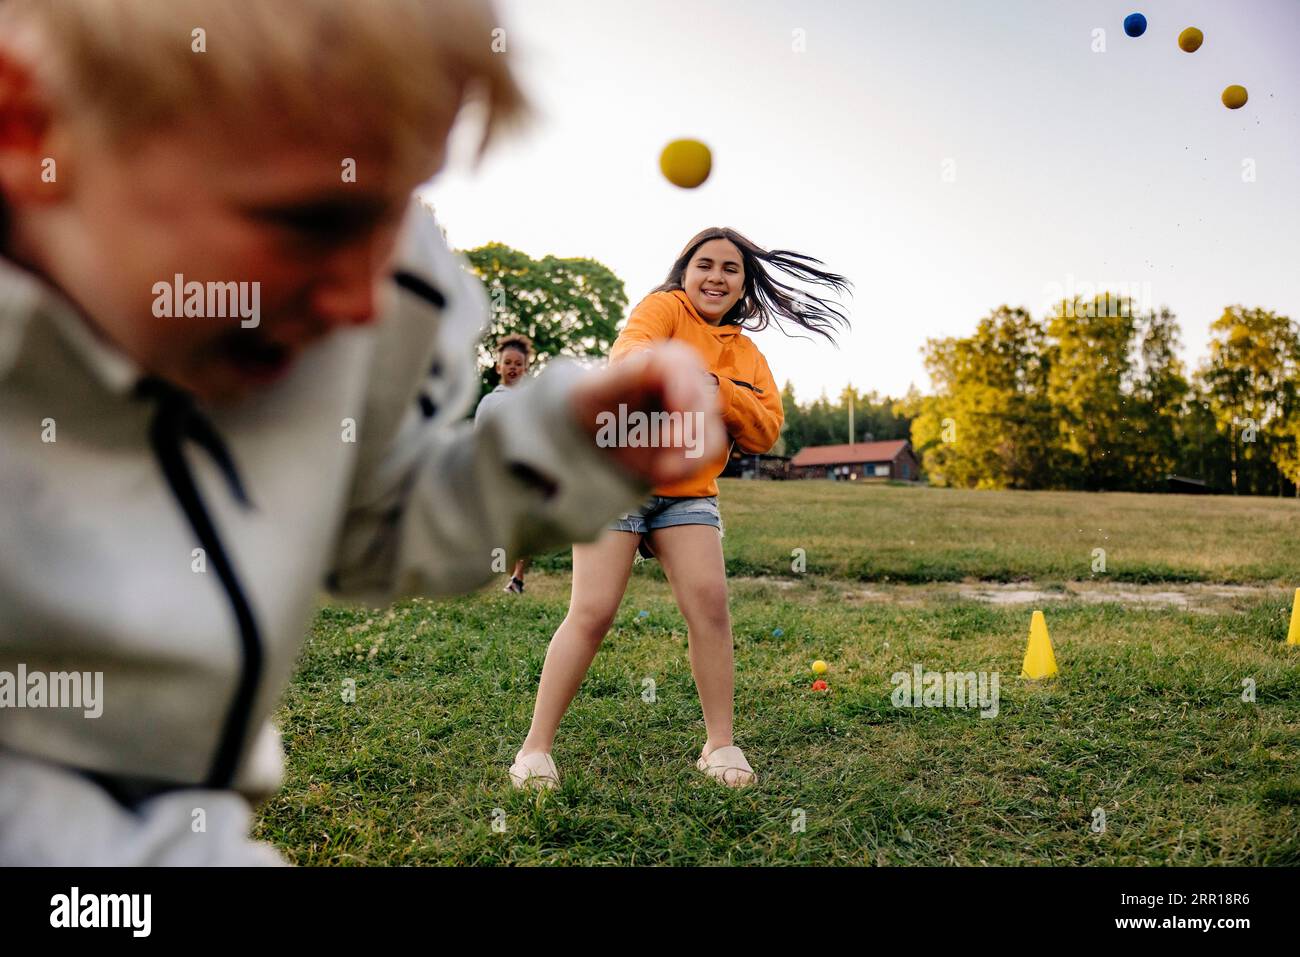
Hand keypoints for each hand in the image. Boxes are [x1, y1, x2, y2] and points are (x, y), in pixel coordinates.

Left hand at [568, 342, 727, 486]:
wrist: (594, 437)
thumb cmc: (593, 405)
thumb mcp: (595, 390)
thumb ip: (622, 375)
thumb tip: (647, 361)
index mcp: (658, 361)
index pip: (681, 363)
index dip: (684, 384)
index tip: (677, 407)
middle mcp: (683, 382)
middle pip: (702, 399)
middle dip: (689, 425)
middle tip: (667, 444)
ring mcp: (694, 411)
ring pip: (710, 429)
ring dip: (692, 452)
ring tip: (662, 470)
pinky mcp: (697, 438)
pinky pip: (707, 450)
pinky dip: (690, 464)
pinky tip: (664, 474)